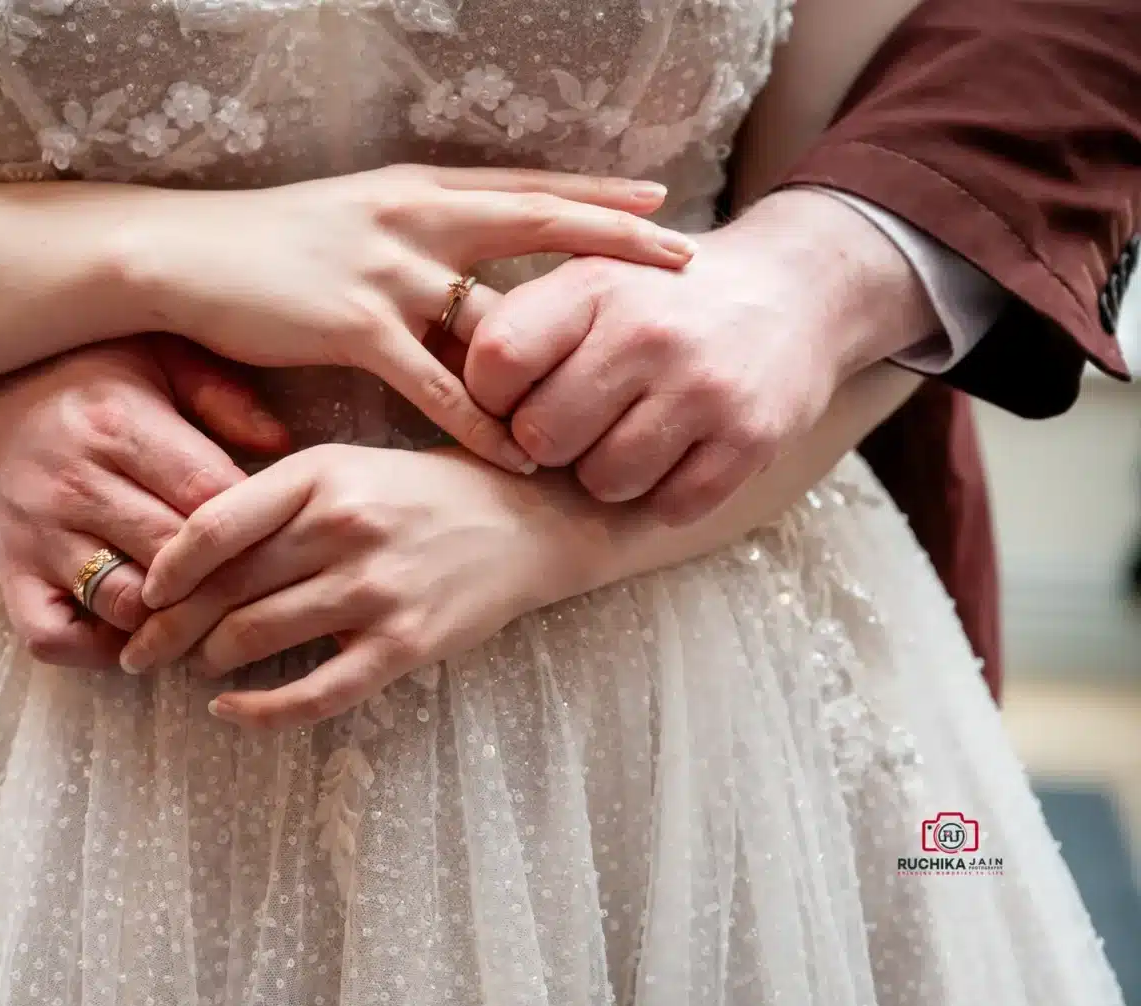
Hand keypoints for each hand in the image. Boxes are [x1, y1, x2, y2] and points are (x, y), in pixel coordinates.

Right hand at [0, 336, 288, 667]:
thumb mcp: (155, 355)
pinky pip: (54, 637)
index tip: (278, 533)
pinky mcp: (8, 573)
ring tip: (200, 606)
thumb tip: (282, 445)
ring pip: (124, 604)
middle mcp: (75, 485)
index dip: (254, 526)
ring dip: (168, 617)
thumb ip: (221, 395)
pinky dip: (97, 649)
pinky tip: (133, 631)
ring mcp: (37, 535)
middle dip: (223, 578)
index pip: (209, 500)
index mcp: (119, 426)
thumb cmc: (82, 371)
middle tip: (257, 583)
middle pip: (176, 559)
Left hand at [119, 445, 575, 728]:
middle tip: (137, 652)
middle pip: (225, 589)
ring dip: (209, 660)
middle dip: (168, 629)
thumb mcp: (345, 468)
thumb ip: (273, 501)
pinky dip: (260, 710)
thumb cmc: (418, 494)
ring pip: (256, 637)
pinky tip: (230, 710)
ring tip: (194, 666)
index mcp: (321, 474)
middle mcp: (345, 528)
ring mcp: (376, 589)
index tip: (144, 595)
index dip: (165, 568)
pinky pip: (315, 693)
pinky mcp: (404, 644)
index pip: (214, 526)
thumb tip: (183, 551)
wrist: (523, 523)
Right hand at [124, 165, 694, 474]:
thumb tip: (454, 276)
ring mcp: (386, 269)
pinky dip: (484, 419)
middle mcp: (413, 216)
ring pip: (498, 311)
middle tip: (682, 258)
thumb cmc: (259, 246)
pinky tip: (522, 449)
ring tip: (621, 377)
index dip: (592, 193)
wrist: (178, 253)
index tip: (656, 201)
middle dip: (614, 240)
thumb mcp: (347, 220)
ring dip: (561, 350)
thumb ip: (407, 242)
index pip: (522, 186)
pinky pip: (438, 382)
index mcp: (414, 189)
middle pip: (537, 223)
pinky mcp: (353, 325)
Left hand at [464, 190, 939, 521]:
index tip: (518, 397)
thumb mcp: (591, 278)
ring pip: (604, 482)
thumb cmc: (661, 299)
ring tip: (628, 436)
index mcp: (592, 287)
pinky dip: (665, 495)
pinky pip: (670, 507)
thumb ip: (521, 322)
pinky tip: (675, 456)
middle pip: (542, 437)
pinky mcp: (750, 438)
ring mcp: (703, 389)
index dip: (492, 397)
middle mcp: (646, 334)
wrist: (796, 290)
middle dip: (549, 444)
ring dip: (607, 474)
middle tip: (578, 424)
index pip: (495, 363)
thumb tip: (429, 373)